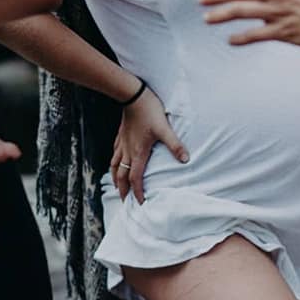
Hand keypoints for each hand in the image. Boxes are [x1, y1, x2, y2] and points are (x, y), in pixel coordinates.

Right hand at [109, 84, 187, 203]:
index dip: (138, 192)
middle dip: (122, 190)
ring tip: (116, 186)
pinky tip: (116, 162)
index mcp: (138, 152)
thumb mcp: (165, 129)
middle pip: (121, 176)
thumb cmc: (149, 111)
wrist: (132, 95)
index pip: (135, 178)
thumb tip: (185, 160)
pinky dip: (114, 162)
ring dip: (115, 178)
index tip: (140, 203)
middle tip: (125, 201)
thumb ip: (175, 145)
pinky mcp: (120, 135)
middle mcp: (127, 151)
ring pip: (114, 166)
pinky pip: (114, 154)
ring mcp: (122, 143)